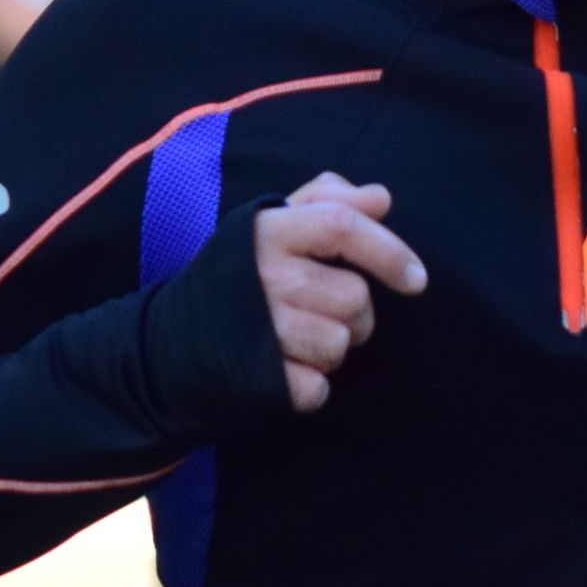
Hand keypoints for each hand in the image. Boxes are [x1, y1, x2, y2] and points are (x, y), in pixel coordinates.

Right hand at [252, 172, 426, 410]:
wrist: (169, 341)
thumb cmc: (239, 274)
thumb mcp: (274, 223)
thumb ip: (328, 201)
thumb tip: (380, 198)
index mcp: (268, 230)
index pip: (342, 226)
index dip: (388, 251)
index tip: (417, 280)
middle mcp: (262, 275)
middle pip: (354, 297)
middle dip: (357, 315)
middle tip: (324, 312)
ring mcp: (258, 328)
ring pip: (340, 344)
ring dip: (332, 348)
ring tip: (300, 338)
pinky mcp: (257, 377)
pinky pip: (318, 388)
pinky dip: (311, 384)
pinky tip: (286, 368)